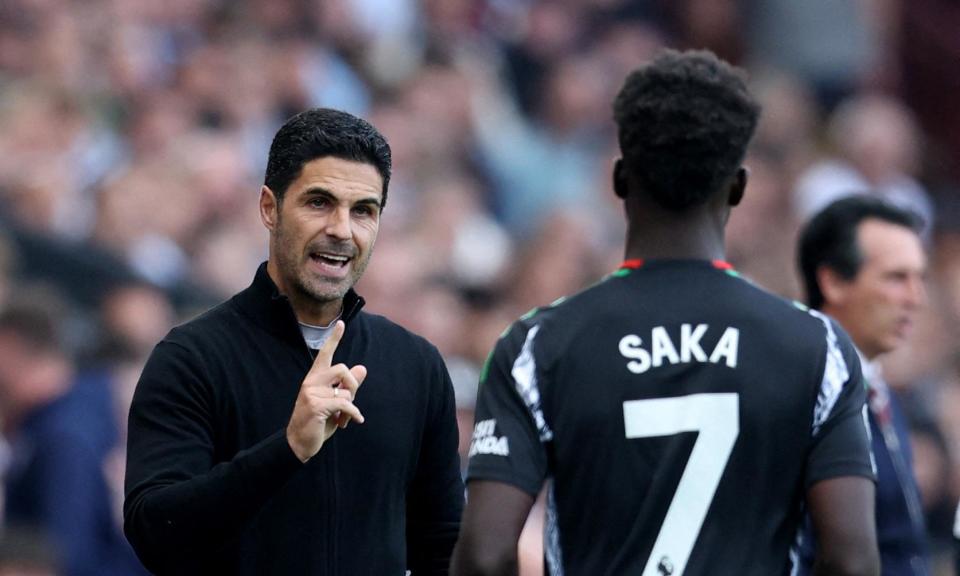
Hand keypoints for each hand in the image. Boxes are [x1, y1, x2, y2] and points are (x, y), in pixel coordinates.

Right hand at [286, 321, 366, 461]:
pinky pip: (345, 405)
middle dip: (352, 386)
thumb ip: (347, 386)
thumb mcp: (335, 402)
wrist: (299, 443)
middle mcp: (311, 382)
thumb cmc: (317, 422)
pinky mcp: (316, 406)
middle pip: (342, 369)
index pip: (325, 354)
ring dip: (350, 407)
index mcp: (315, 378)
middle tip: (350, 402)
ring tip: (344, 418)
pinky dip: (353, 414)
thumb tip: (362, 368)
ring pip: (345, 391)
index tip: (341, 323)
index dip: (334, 339)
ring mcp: (312, 393)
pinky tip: (354, 422)